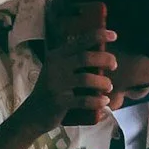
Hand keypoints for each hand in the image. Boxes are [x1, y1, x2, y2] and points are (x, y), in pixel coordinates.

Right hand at [26, 7, 116, 127]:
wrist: (33, 114)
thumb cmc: (53, 91)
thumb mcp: (58, 71)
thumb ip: (75, 63)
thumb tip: (103, 57)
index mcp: (56, 56)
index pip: (79, 42)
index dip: (97, 36)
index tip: (114, 35)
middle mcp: (55, 67)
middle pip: (85, 58)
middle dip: (105, 60)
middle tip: (114, 65)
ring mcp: (56, 84)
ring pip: (87, 79)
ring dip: (103, 82)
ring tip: (108, 86)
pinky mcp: (59, 102)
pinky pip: (84, 100)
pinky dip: (98, 101)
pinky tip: (105, 101)